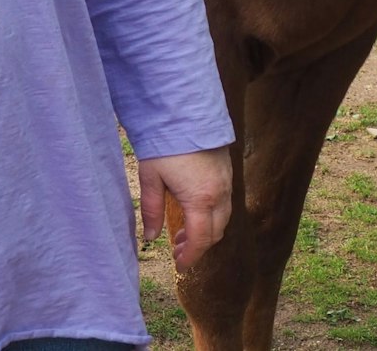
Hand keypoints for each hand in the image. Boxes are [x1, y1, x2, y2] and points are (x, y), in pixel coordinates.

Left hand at [137, 146, 232, 270]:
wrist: (185, 111)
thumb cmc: (165, 144)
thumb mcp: (151, 178)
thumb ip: (151, 211)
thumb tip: (149, 237)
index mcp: (200, 200)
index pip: (200, 240)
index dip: (190, 257)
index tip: (179, 266)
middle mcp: (219, 194)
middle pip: (215, 233)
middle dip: (198, 247)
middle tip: (178, 251)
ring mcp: (226, 182)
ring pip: (223, 219)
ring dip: (206, 231)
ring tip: (183, 233)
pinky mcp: (227, 171)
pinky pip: (225, 203)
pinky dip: (212, 215)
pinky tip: (195, 211)